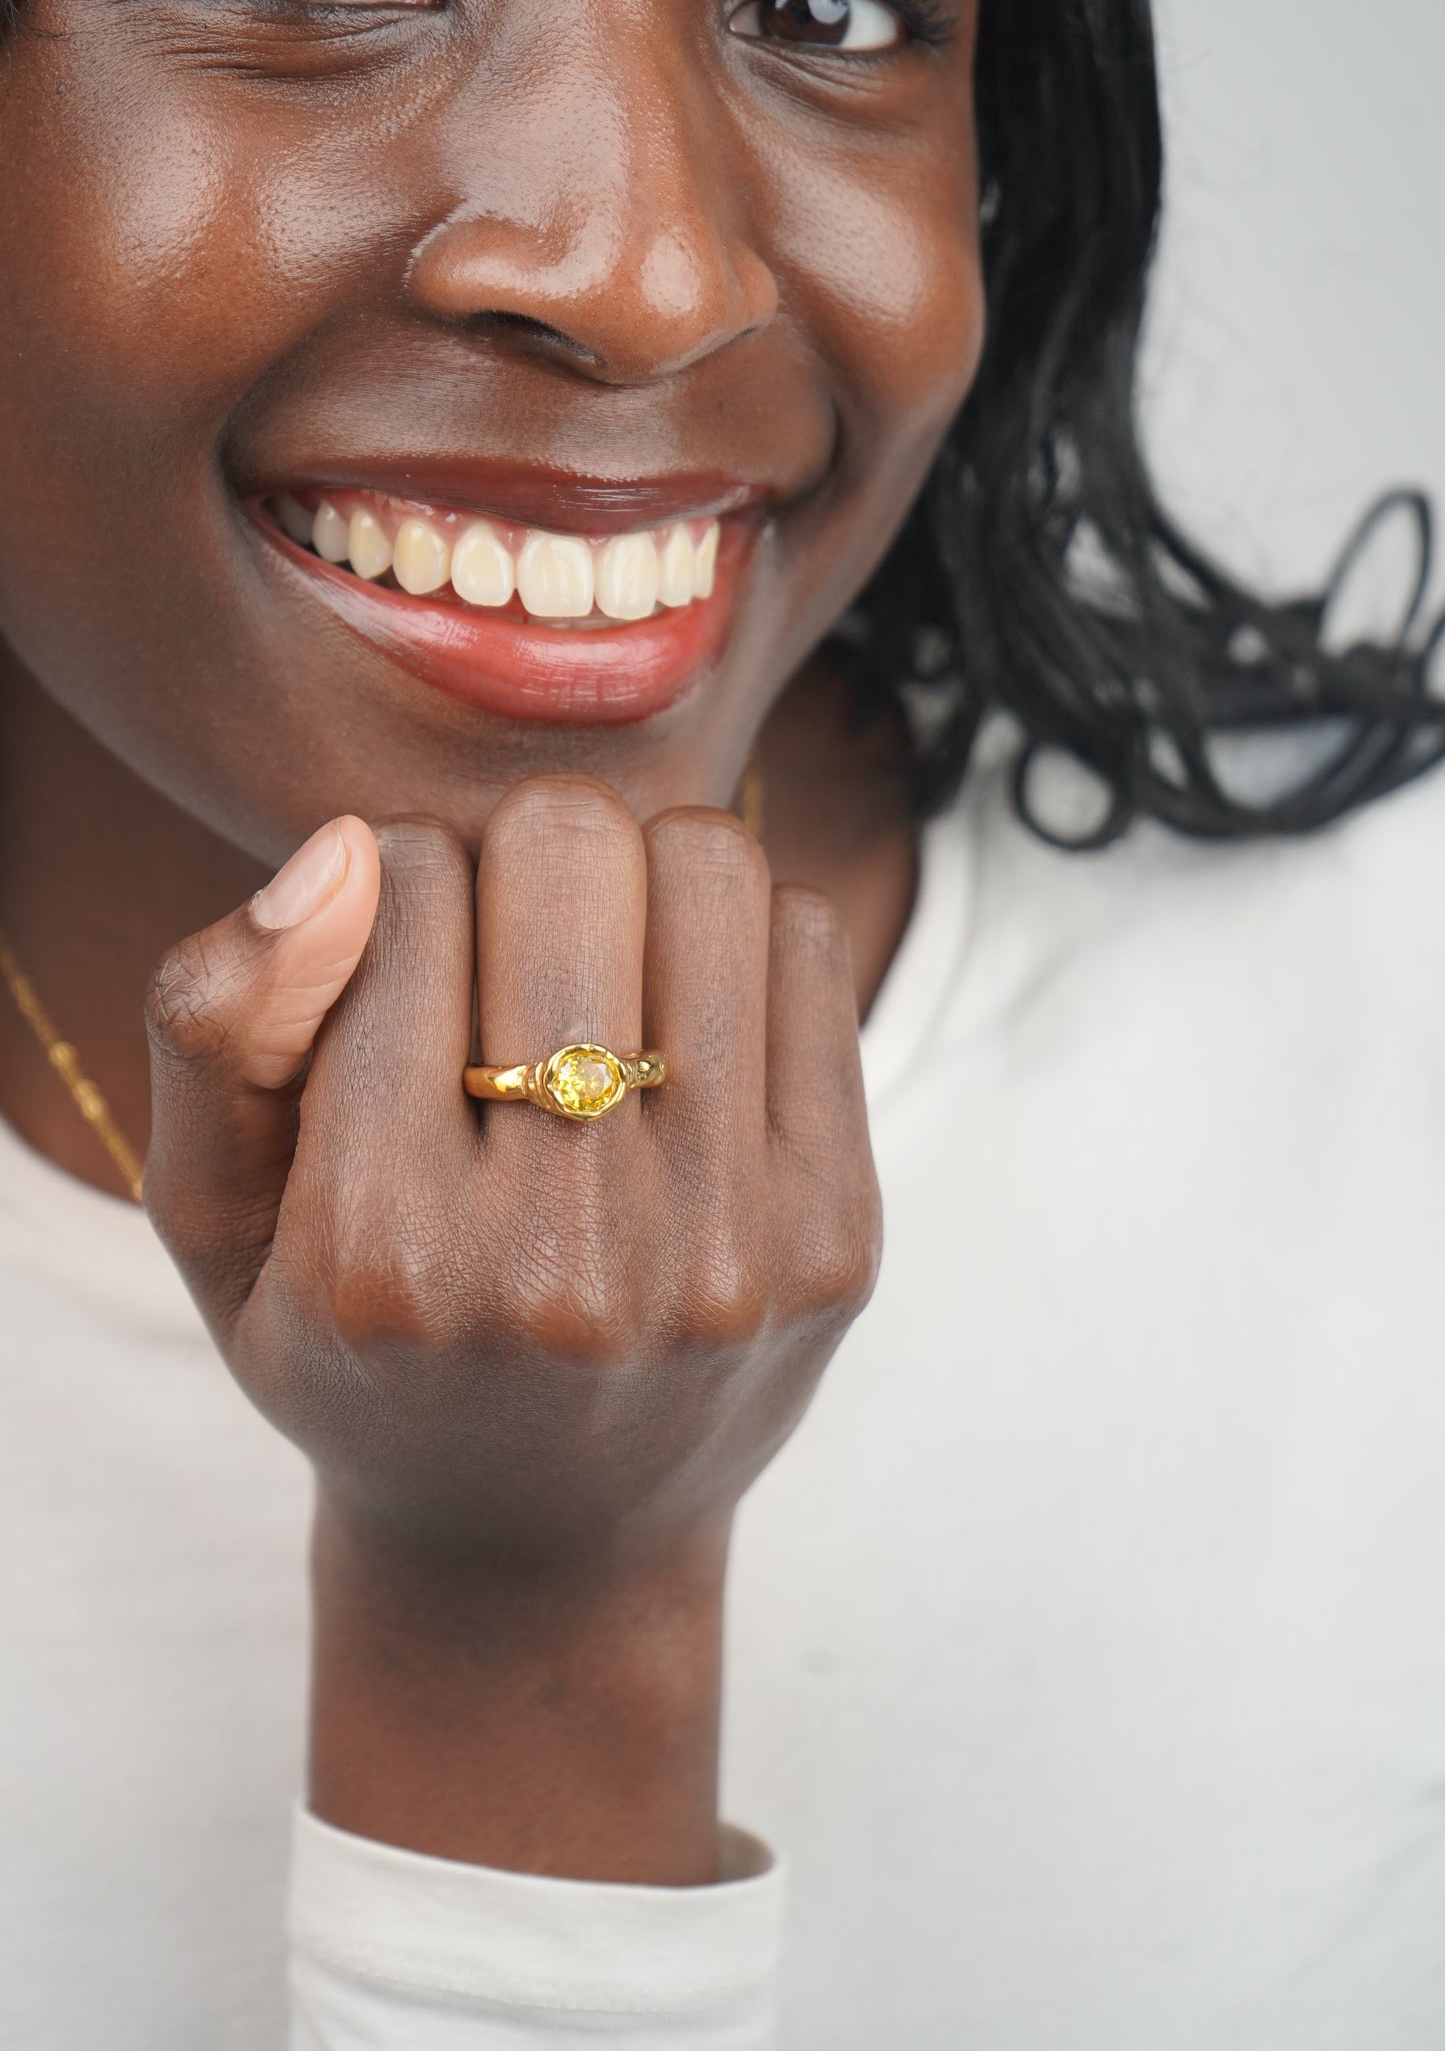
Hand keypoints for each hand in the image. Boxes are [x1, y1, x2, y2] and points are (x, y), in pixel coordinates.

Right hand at [143, 780, 880, 1879]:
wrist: (541, 1541)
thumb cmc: (356, 1350)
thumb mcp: (216, 1221)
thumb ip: (221, 1027)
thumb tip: (345, 852)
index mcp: (386, 1252)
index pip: (401, 882)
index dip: (391, 882)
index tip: (401, 965)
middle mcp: (568, 1258)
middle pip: (567, 846)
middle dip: (520, 858)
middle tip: (510, 945)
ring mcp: (726, 1248)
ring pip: (709, 869)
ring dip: (640, 880)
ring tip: (602, 971)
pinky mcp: (837, 1232)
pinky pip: (810, 948)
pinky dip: (739, 941)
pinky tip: (687, 1029)